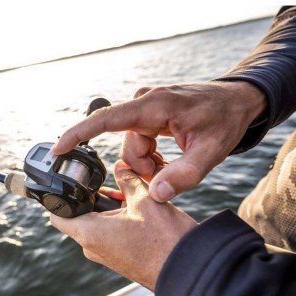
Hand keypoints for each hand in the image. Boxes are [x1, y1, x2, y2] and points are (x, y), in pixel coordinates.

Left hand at [50, 161, 196, 290]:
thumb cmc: (165, 241)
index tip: (68, 185)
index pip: (57, 216)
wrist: (187, 271)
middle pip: (79, 217)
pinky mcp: (119, 259)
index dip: (58, 198)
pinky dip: (116, 221)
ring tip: (128, 194)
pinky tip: (135, 210)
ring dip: (108, 208)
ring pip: (96, 225)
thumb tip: (121, 167)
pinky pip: (109, 235)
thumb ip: (127, 180)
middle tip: (110, 185)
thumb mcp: (144, 199)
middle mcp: (93, 248)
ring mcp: (106, 256)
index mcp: (89, 233)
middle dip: (93, 198)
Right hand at [53, 81, 266, 201]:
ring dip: (149, 163)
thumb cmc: (225, 121)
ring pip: (132, 147)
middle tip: (170, 173)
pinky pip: (139, 141)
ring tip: (174, 164)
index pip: (106, 120)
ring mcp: (146, 107)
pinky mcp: (149, 113)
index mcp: (154, 107)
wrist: (237, 101)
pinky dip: (151, 155)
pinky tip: (169, 157)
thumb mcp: (211, 152)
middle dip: (144, 167)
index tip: (58, 150)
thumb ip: (183, 176)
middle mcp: (144, 104)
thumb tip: (154, 195)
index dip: (78, 135)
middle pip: (126, 146)